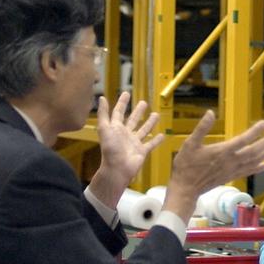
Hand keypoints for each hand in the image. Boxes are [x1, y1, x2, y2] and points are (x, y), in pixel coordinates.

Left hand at [89, 92, 162, 207]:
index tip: (126, 93)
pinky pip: (150, 144)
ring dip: (149, 122)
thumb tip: (101, 98)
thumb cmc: (110, 150)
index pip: (119, 112)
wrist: (117, 169)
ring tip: (156, 114)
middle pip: (133, 120)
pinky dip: (156, 140)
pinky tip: (162, 135)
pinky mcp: (142, 151)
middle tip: (143, 102)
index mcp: (116, 128)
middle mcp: (125, 134)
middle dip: (137, 111)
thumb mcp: (104, 129)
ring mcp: (134, 143)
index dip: (122, 103)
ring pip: (143, 130)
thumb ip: (103, 114)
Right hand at [164, 111, 263, 223]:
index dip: (255, 132)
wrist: (185, 189)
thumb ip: (201, 128)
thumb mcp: (189, 144)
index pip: (243, 140)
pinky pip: (247, 172)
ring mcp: (231, 170)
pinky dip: (257, 168)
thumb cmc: (186, 165)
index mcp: (222, 152)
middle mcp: (230, 161)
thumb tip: (210, 113)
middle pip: (253, 151)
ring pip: (253, 162)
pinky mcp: (230, 177)